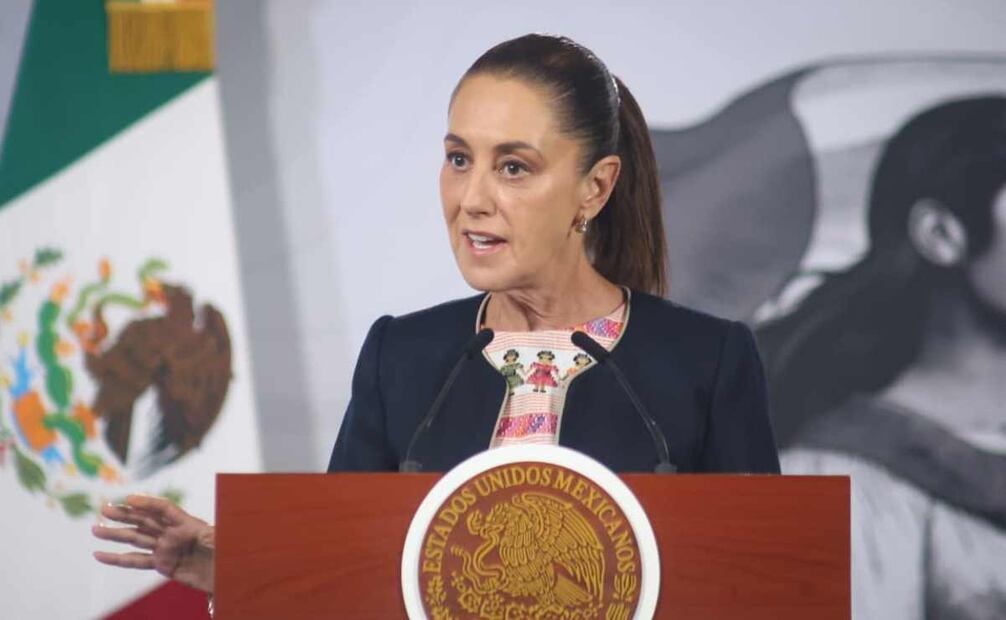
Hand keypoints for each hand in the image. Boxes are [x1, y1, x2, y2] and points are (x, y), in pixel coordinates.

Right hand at [92, 494, 215, 592]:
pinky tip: (100, 555)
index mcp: (188, 523)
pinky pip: (136, 560)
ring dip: (115, 534)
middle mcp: (173, 533)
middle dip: (125, 515)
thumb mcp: (221, 540)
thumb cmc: (227, 553)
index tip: (130, 499)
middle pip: (145, 520)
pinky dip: (118, 558)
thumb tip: (212, 526)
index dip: (148, 503)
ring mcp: (165, 548)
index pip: (165, 509)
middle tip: (104, 509)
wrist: (227, 574)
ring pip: (136, 538)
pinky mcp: (161, 564)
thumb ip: (211, 534)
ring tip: (95, 529)